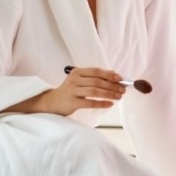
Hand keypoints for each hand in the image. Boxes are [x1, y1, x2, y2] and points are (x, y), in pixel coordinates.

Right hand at [3, 67, 124, 115]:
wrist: (52, 102)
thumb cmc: (70, 91)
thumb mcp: (79, 81)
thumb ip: (93, 79)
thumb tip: (115, 79)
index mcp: (77, 72)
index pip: (96, 71)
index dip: (109, 74)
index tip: (120, 79)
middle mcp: (74, 79)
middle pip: (97, 81)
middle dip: (112, 85)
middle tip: (123, 90)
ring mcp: (72, 91)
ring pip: (95, 91)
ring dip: (109, 94)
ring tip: (119, 97)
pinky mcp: (72, 102)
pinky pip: (90, 103)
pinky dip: (101, 103)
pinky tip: (110, 104)